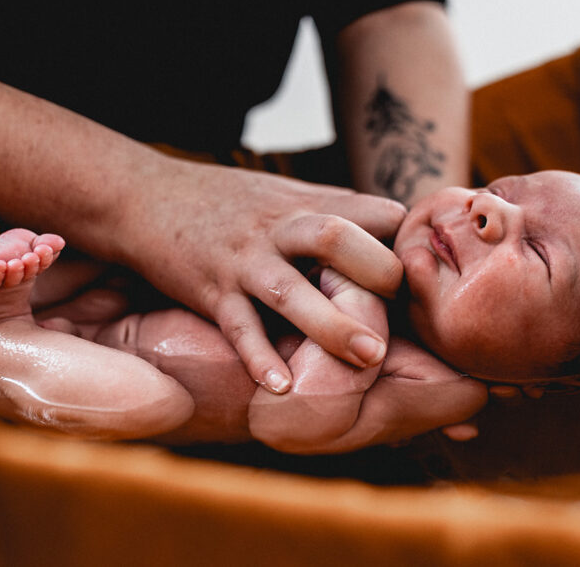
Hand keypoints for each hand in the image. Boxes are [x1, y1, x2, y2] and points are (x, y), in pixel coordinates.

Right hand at [128, 156, 405, 392]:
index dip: (407, 244)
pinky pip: (236, 326)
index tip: (435, 281)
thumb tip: (396, 225)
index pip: (371, 213)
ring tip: (370, 358)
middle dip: (378, 274)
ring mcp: (243, 261)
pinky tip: (280, 387)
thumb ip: (336, 209)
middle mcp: (278, 230)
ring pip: (290, 290)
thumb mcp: (285, 193)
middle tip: (407, 313)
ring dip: (332, 324)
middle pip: (337, 238)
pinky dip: (257, 357)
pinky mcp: (209, 289)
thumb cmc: (226, 202)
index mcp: (305, 206)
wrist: (144, 196)